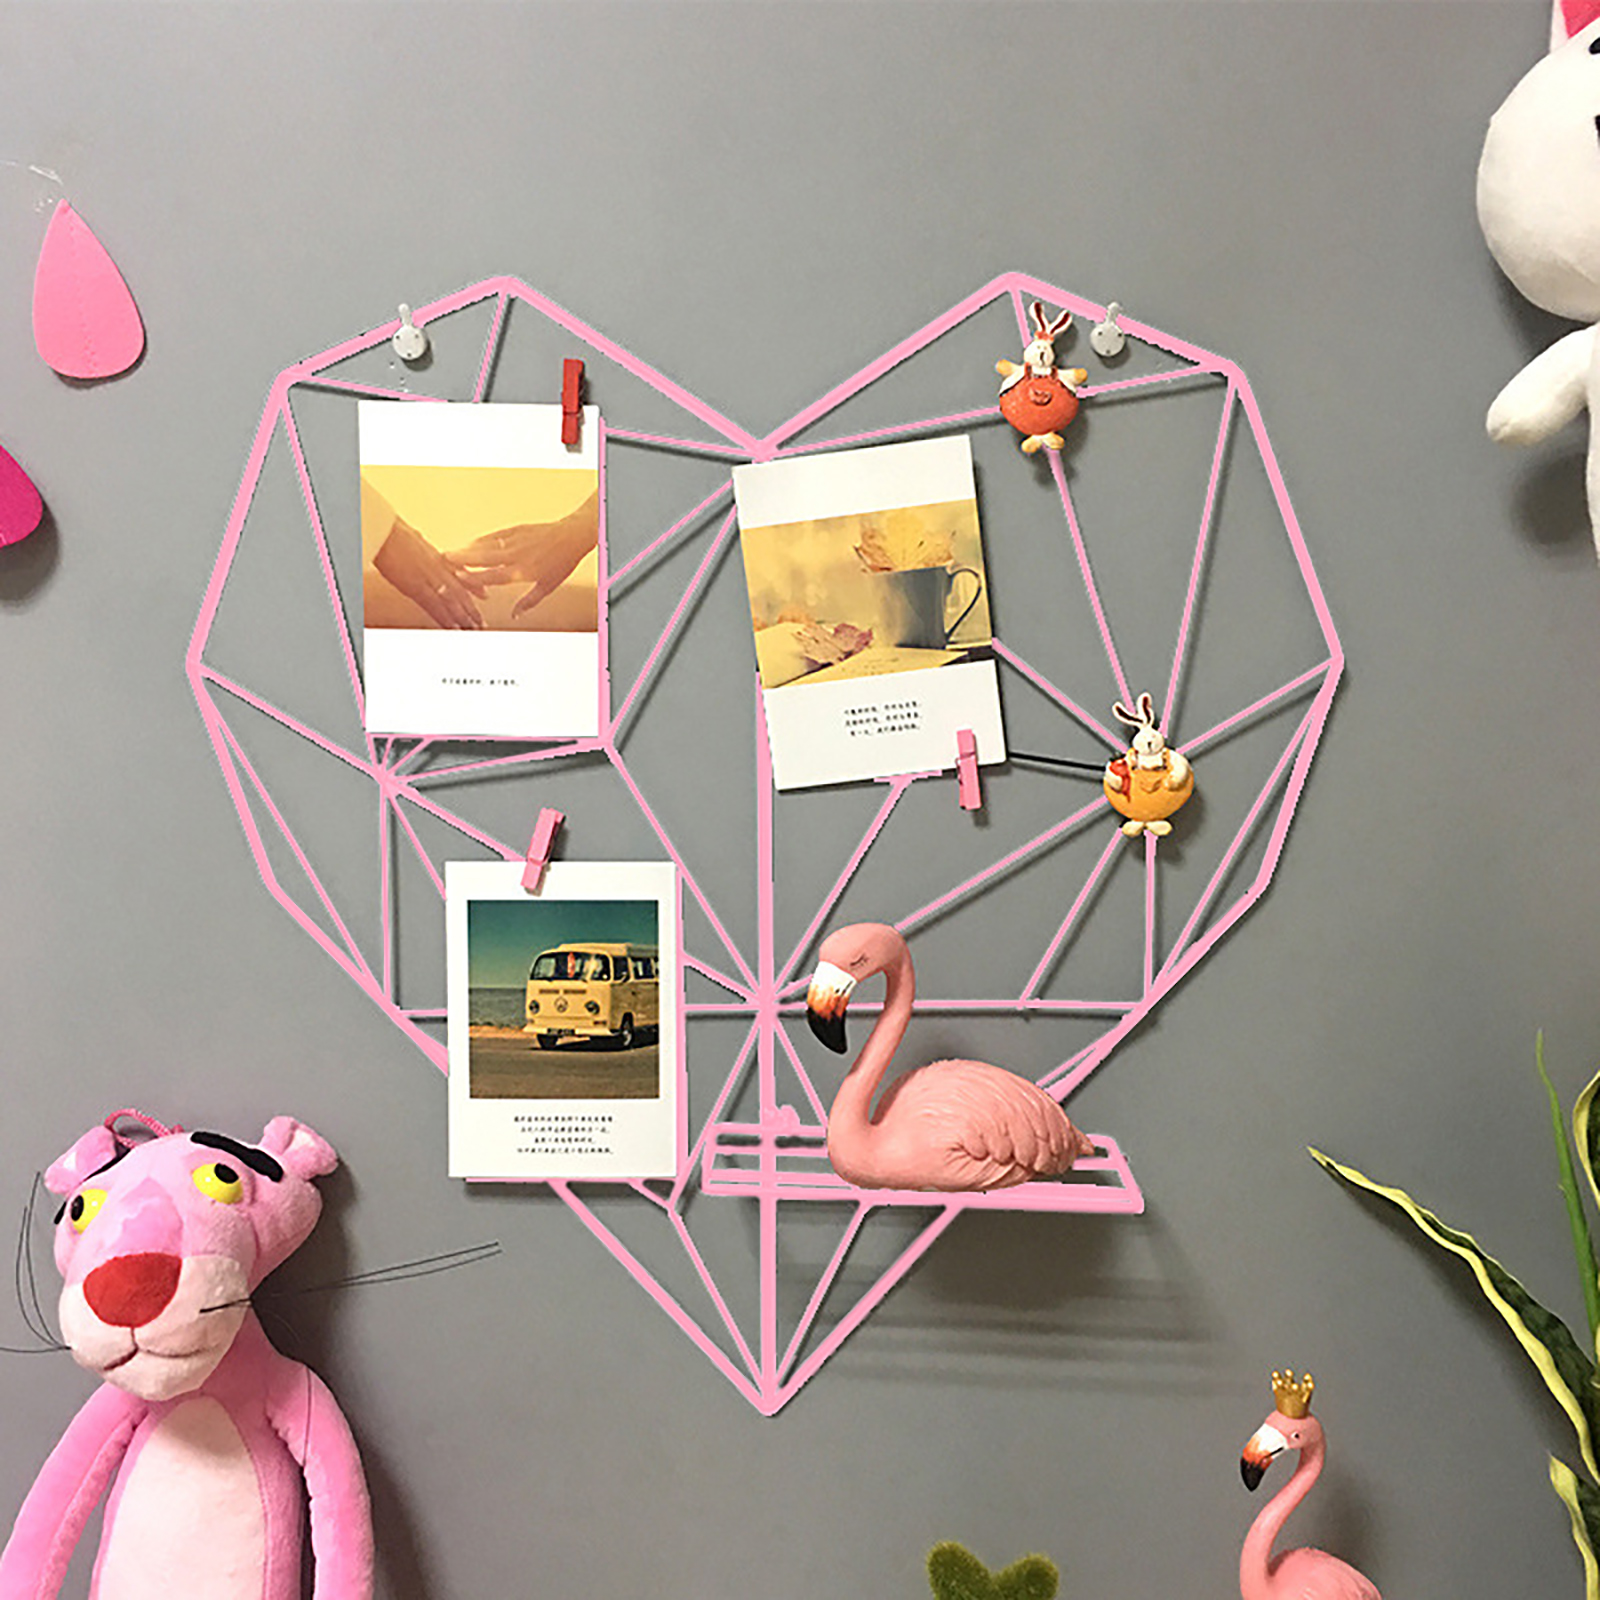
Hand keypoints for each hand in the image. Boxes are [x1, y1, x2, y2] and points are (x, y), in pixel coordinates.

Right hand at [372, 517, 485, 629]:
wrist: (386, 531)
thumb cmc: (396, 533)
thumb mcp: (419, 539)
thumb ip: (430, 549)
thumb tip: (433, 549)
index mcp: (439, 558)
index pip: (462, 575)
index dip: (475, 588)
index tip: (486, 597)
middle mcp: (439, 570)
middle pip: (460, 593)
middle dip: (472, 610)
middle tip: (482, 624)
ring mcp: (430, 580)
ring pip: (452, 603)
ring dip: (463, 619)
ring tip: (473, 630)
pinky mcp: (417, 588)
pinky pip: (435, 607)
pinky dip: (445, 619)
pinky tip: (453, 629)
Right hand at [447, 491, 598, 619]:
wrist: (573, 535)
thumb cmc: (562, 563)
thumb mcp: (548, 586)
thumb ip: (528, 601)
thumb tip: (514, 616)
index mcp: (524, 571)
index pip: (494, 576)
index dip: (475, 577)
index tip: (458, 578)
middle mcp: (518, 555)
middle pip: (485, 558)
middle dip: (463, 559)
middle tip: (444, 561)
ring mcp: (516, 540)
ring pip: (488, 545)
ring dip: (468, 549)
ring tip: (451, 553)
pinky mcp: (517, 529)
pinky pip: (495, 535)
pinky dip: (482, 539)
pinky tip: (471, 543)